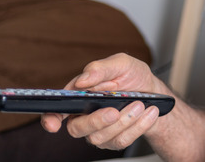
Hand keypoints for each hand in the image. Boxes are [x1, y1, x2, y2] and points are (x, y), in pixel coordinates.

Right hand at [41, 53, 165, 150]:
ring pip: (101, 136)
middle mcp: (84, 115)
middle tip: (114, 111)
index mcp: (79, 95)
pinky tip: (148, 113)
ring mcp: (99, 130)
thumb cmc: (132, 76)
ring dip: (124, 121)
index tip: (54, 124)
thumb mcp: (121, 64)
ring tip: (140, 105)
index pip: (56, 110)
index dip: (50, 119)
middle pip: (77, 129)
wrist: (154, 92)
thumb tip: (83, 79)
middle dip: (96, 121)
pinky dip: (138, 126)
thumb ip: (101, 68)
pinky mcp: (114, 140)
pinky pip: (121, 140)